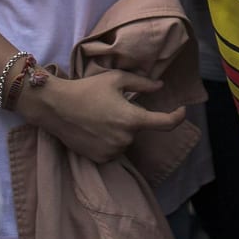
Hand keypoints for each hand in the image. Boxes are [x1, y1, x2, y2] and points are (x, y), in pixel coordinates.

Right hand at [19, 69, 186, 163]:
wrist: (56, 107)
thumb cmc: (87, 89)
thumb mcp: (116, 79)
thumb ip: (142, 83)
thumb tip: (160, 87)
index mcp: (132, 119)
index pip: (165, 123)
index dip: (177, 117)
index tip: (182, 111)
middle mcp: (125, 139)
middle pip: (139, 129)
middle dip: (131, 117)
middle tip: (112, 105)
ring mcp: (112, 151)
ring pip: (126, 140)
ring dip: (121, 130)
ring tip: (101, 117)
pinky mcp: (100, 159)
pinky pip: (114, 149)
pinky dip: (110, 140)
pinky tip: (95, 129)